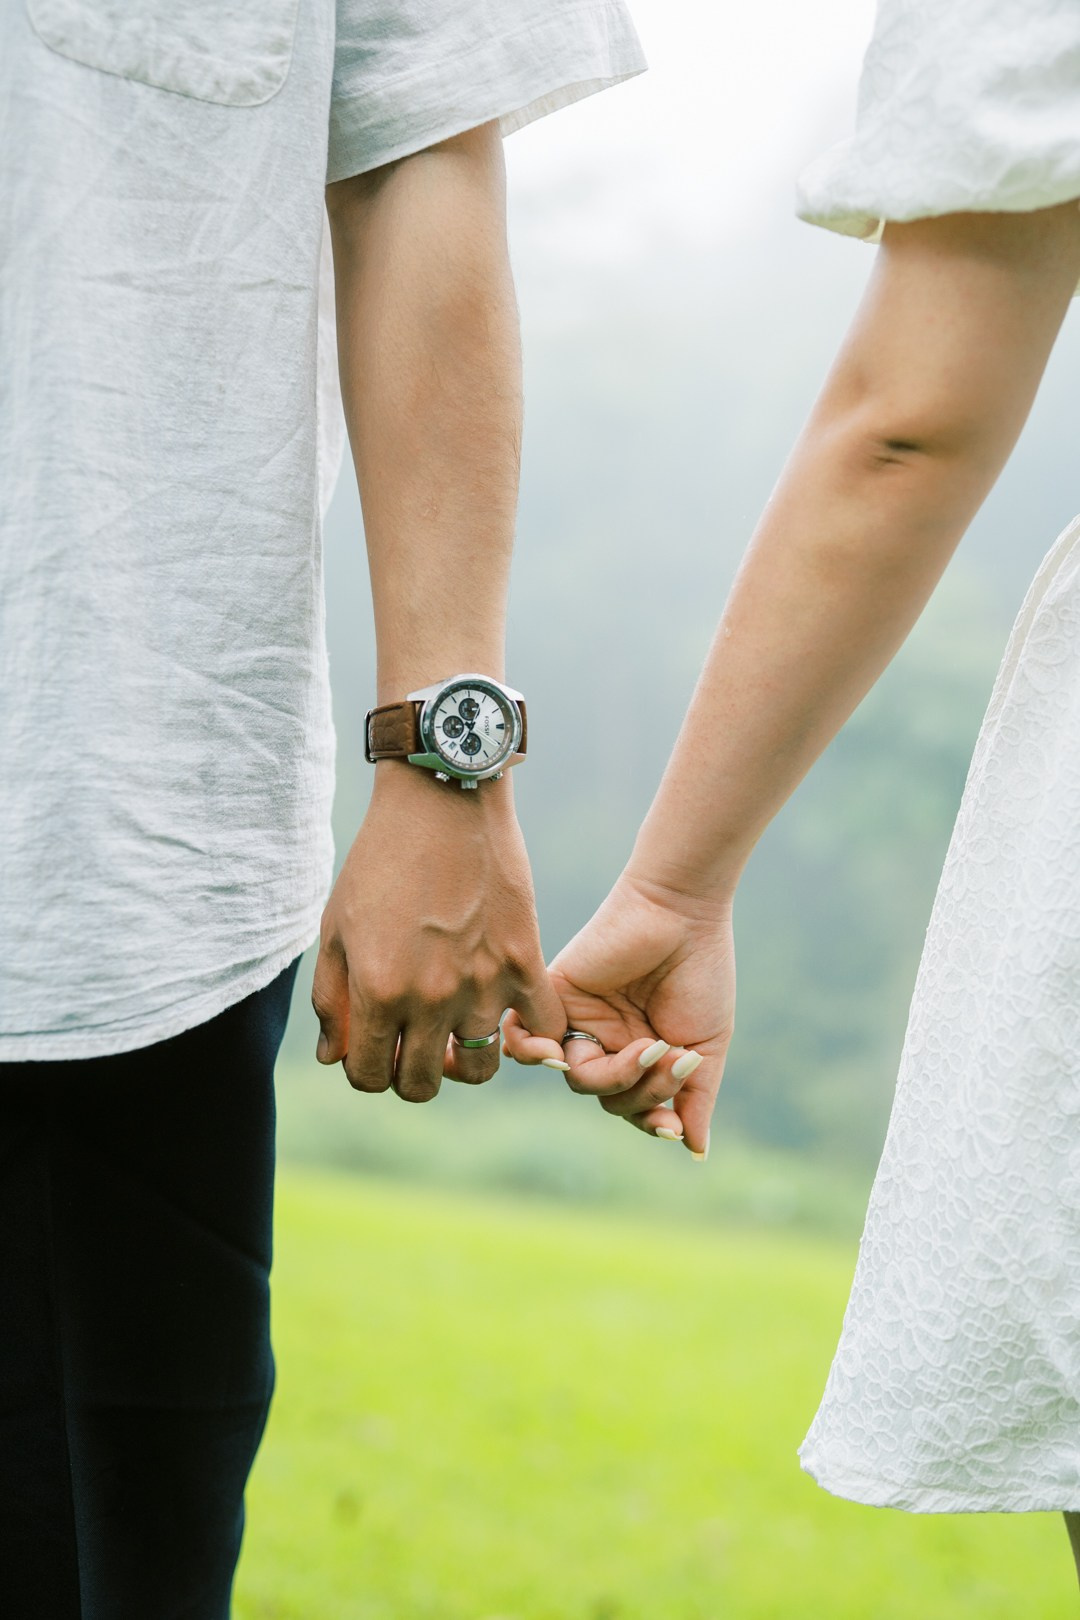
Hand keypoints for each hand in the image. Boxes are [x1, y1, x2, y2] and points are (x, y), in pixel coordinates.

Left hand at [311, 764, 567, 1099]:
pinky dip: (530, 1031)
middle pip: (419, 1085)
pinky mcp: (525, 961)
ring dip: (461, 1060)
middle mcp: (430, 998)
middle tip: (410, 1043)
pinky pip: (541, 1027)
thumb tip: (331, 1057)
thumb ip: (330, 997)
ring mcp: (483, 983)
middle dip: (407, 1073)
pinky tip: (509, 1011)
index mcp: (378, 991)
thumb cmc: (381, 858)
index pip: (369, 1077)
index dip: (366, 1071)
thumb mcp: (337, 925)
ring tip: (454, 1031)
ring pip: (478, 1070)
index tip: (373, 1049)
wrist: (443, 799)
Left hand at [504, 874, 733, 1155]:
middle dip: (644, 1089)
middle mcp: (609, 1041)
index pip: (636, 1106)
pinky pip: (528, 1040)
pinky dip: (533, 1052)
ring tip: (650, 1046)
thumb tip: (694, 1151)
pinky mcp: (555, 995)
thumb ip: (695, 1097)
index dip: (651, 1121)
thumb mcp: (705, 1045)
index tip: (671, 1126)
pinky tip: (557, 1052)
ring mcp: (581, 1020)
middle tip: (673, 1056)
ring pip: (579, 1079)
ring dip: (616, 1075)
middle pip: (609, 1096)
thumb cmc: (701, 974)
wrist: (682, 914)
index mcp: (644, 1054)